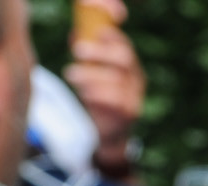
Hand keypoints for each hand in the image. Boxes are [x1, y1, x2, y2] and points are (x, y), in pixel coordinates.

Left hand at [64, 0, 144, 158]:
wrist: (111, 133)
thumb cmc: (100, 98)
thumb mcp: (95, 74)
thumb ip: (89, 55)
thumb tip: (76, 33)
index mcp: (129, 66)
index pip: (125, 45)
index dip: (112, 36)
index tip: (96, 31)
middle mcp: (136, 80)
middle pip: (123, 59)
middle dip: (99, 52)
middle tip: (78, 51)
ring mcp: (135, 97)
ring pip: (115, 80)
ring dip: (90, 75)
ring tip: (71, 75)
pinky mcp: (128, 113)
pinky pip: (112, 100)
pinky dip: (94, 94)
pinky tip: (84, 93)